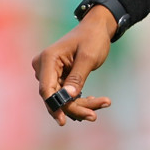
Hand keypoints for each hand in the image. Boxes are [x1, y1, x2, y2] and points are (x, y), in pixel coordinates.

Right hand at [31, 6, 116, 125]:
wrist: (97, 28)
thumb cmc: (93, 38)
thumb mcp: (88, 57)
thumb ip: (77, 78)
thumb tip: (67, 98)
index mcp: (48, 59)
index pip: (46, 89)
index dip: (54, 106)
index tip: (63, 121)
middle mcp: (44, 67)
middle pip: (56, 97)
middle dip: (75, 107)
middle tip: (95, 115)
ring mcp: (50, 73)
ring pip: (63, 98)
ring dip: (82, 105)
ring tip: (105, 102)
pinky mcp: (58, 78)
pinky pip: (66, 95)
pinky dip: (80, 100)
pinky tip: (97, 100)